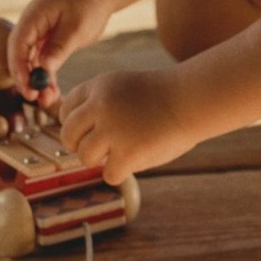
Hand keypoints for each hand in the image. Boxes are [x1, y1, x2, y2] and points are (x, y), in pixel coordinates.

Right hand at [9, 0, 111, 99]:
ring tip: (48, 100)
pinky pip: (42, 60)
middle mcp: (32, 24)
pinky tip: (53, 92)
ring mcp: (39, 32)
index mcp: (34, 15)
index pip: (18, 44)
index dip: (19, 68)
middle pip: (20, 54)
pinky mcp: (48, 40)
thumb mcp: (76, 28)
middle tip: (35, 98)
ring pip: (31, 60)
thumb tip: (43, 69)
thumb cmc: (89, 4)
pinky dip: (46, 75)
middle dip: (26, 77)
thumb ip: (59, 48)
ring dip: (37, 80)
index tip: (28, 88)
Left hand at [59, 68, 194, 184]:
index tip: (89, 131)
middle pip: (68, 135)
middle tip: (100, 149)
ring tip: (120, 154)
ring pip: (85, 157)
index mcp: (100, 86)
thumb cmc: (165, 97)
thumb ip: (102, 105)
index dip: (75, 124)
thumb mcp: (126, 87)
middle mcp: (101, 106)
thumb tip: (79, 135)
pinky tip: (134, 162)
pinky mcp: (127, 153)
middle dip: (80, 145)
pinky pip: (109, 173)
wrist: (193, 99)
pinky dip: (121, 172)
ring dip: (100, 160)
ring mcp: (113, 130)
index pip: (67, 109)